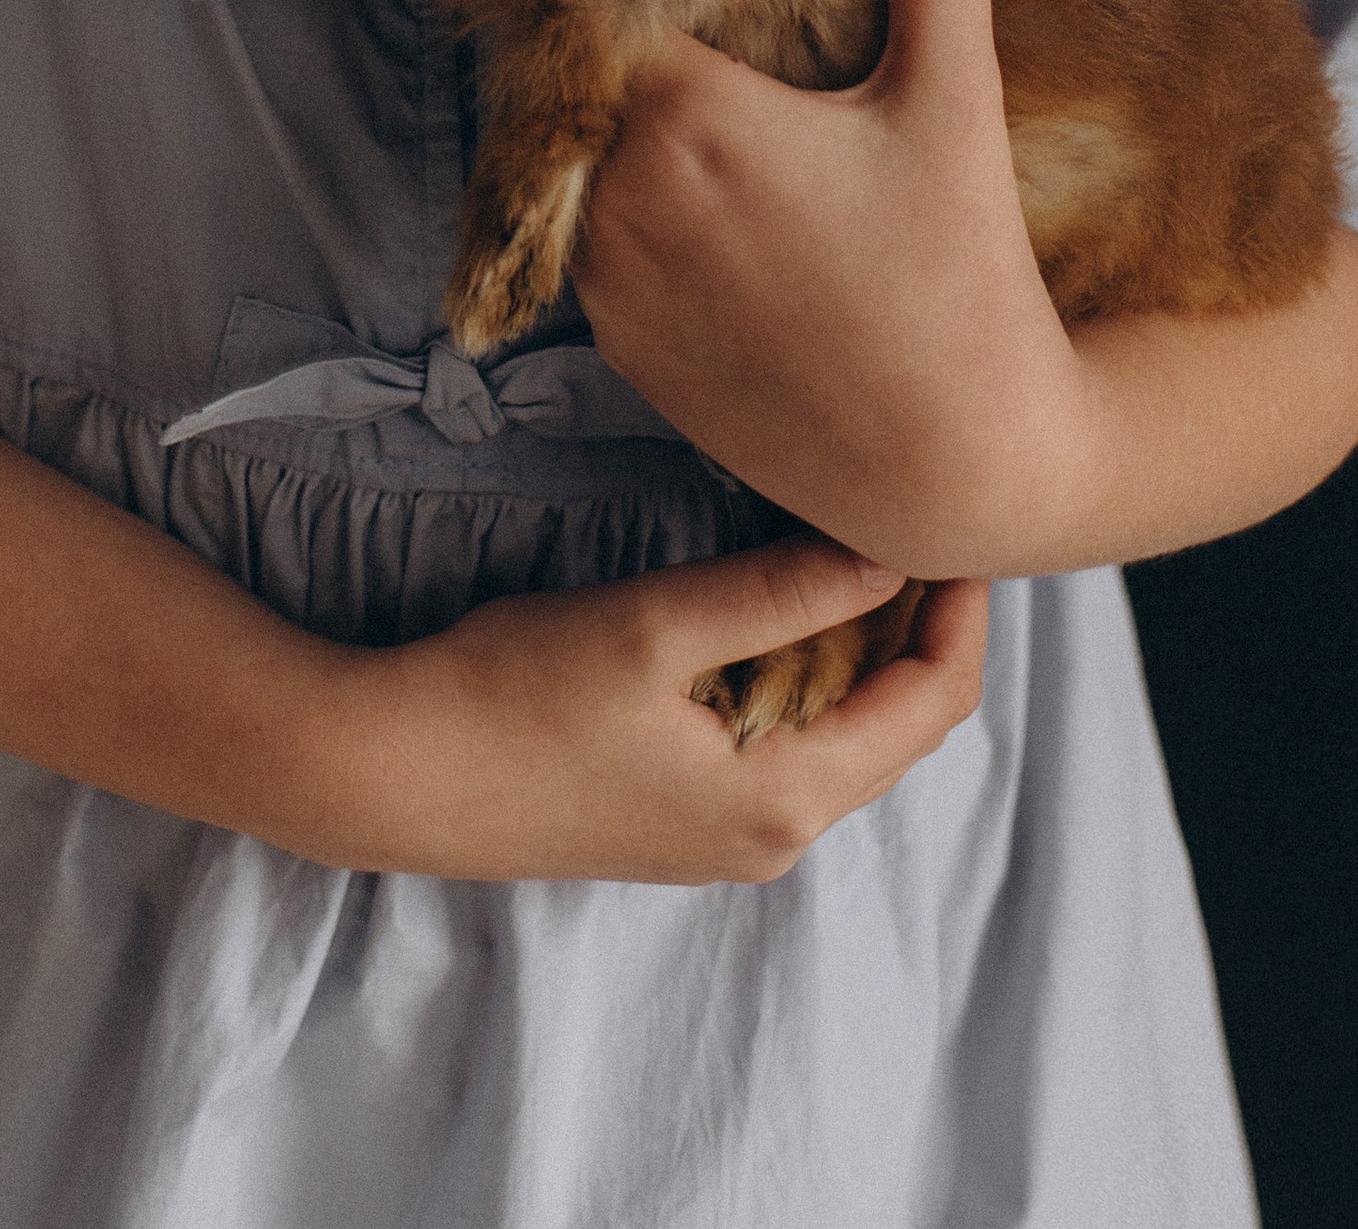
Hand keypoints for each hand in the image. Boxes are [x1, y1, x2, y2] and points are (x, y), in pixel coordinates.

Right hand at [306, 537, 987, 883]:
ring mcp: (726, 837)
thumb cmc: (517, 695)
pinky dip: (811, 676)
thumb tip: (891, 554)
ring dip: (865, 648)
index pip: (930, 708)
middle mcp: (772, 837)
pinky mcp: (683, 820)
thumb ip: (779, 593)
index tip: (959, 522)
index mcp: (783, 800)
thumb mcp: (655, 626)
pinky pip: (789, 746)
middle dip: (923, 626)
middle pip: (899, 729)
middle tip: (918, 519)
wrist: (397, 775)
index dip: (960, 612)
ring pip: (845, 737)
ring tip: (860, 545)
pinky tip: (782, 608)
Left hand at [575, 0, 1093, 578]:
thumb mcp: (954, 97)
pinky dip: (634, 217)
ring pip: (585, 163)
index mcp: (685, 115)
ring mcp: (605, 283)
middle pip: (593, 79)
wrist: (957, 467)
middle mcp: (617, 197)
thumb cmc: (965, 276)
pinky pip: (596, 246)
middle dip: (639, 46)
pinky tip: (712, 208)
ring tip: (708, 109)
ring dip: (629, 136)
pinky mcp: (615, 351)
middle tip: (700, 15)